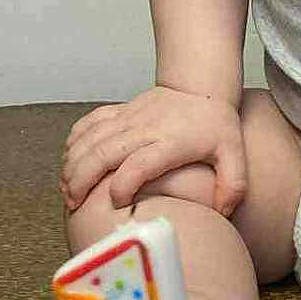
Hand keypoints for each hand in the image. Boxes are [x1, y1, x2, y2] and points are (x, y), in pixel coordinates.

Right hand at [60, 88, 246, 215]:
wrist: (201, 87)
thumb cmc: (216, 125)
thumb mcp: (234, 153)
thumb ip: (233, 184)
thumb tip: (223, 212)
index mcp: (171, 141)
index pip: (140, 162)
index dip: (124, 183)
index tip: (116, 202)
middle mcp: (145, 128)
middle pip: (104, 151)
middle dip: (83, 178)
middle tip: (73, 203)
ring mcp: (128, 117)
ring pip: (90, 138)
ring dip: (73, 163)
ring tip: (66, 190)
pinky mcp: (119, 111)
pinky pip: (89, 122)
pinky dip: (74, 141)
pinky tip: (67, 161)